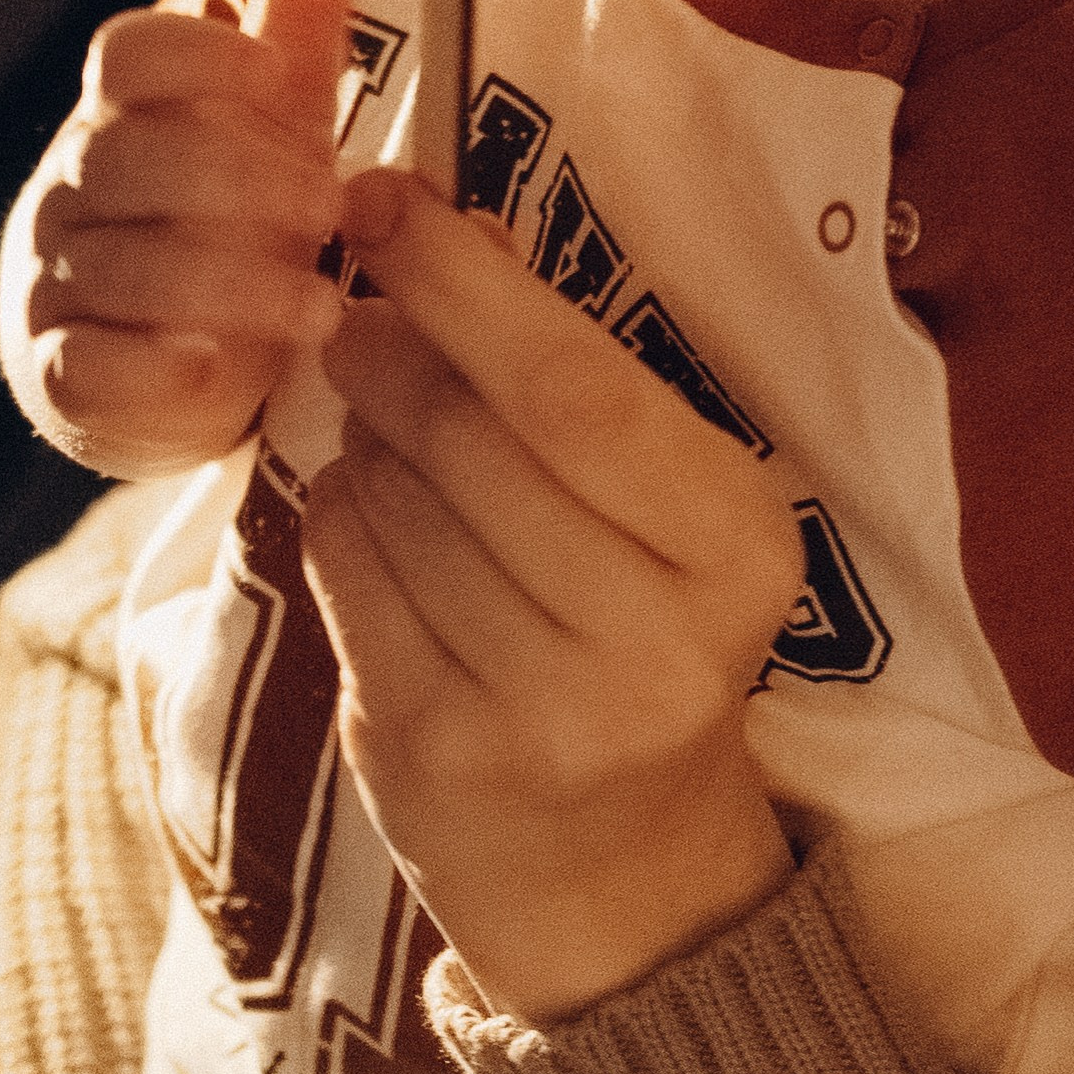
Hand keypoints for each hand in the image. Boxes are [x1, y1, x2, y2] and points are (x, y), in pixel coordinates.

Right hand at [3, 0, 358, 474]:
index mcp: (121, 117)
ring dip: (230, 285)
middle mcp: (71, 191)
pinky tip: (213, 371)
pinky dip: (148, 368)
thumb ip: (294, 26)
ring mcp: (56, 285)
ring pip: (121, 267)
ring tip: (324, 309)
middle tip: (331, 209)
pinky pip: (84, 368)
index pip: (126, 57)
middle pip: (129, 158)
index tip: (281, 77)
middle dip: (238, 179)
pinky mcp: (61, 380)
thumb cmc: (233, 224)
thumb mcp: (276, 126)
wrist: (181, 373)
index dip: (200, 57)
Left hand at [299, 166, 804, 1017]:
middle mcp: (658, 637)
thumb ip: (567, 374)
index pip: (580, 388)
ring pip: (398, 501)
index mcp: (738, 547)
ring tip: (378, 427)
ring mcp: (544, 707)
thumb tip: (454, 226)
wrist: (618, 868)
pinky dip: (335, 514)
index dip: (467, 285)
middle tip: (356, 314)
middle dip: (396, 351)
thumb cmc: (632, 638)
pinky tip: (364, 512)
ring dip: (364, 436)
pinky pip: (346, 575)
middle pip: (477, 438)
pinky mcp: (437, 751)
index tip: (387, 204)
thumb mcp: (654, 507)